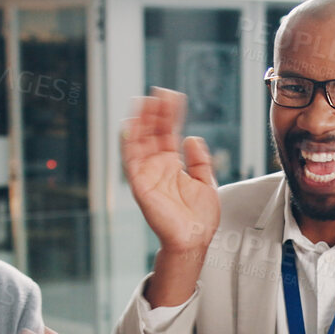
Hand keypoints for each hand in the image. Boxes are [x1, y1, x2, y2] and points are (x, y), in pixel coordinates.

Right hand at [122, 88, 219, 261]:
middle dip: (155, 112)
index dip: (169, 115)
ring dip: (142, 121)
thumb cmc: (199, 219)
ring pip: (140, 141)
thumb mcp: (206, 182)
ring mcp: (148, 174)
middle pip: (152, 133)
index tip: (172, 97)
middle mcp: (157, 167)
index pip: (168, 133)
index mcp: (172, 165)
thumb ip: (199, 160)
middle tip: (159, 93)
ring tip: (146, 101)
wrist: (194, 240)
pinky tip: (130, 124)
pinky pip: (130, 160)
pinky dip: (128, 142)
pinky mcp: (141, 184)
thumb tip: (192, 138)